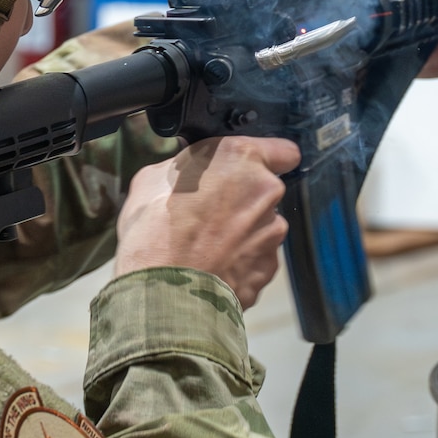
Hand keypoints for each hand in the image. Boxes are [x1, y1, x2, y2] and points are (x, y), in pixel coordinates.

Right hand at [114, 136, 301, 306]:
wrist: (163, 286)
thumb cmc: (155, 229)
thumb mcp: (154, 178)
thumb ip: (186, 169)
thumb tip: (189, 173)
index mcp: (243, 159)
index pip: (283, 151)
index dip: (270, 159)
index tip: (256, 168)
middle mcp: (267, 192)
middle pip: (265, 192)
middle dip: (244, 201)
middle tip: (210, 214)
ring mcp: (271, 232)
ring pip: (262, 227)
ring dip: (242, 234)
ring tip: (207, 247)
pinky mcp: (268, 267)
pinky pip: (257, 259)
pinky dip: (240, 263)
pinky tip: (213, 267)